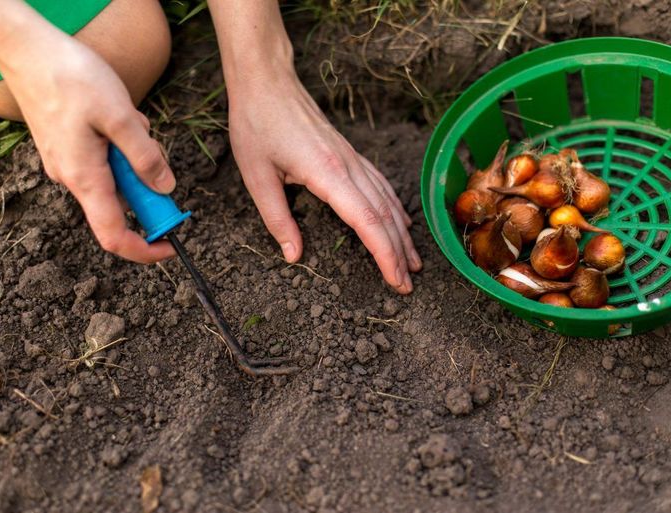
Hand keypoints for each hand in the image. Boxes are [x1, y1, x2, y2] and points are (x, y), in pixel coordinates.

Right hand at [0, 32, 176, 262]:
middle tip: (149, 144)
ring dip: (133, 156)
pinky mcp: (67, 149)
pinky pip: (104, 160)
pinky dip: (119, 144)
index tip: (171, 245)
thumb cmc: (71, 78)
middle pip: (120, 204)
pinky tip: (115, 115)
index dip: (145, 249)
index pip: (114, 236)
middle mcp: (72, 179)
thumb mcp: (121, 117)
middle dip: (145, 181)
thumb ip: (145, 157)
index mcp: (85, 178)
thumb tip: (165, 189)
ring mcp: (67, 164)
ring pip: (115, 177)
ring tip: (127, 118)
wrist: (26, 50)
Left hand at [228, 70, 421, 293]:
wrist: (267, 83)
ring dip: (402, 233)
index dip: (384, 254)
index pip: (366, 221)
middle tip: (407, 284)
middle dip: (398, 252)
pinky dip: (395, 208)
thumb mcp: (257, 177)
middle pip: (384, 215)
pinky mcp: (349, 153)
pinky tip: (401, 222)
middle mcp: (348, 166)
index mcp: (327, 173)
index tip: (396, 279)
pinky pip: (380, 184)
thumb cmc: (257, 125)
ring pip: (387, 200)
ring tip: (413, 262)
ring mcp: (352, 158)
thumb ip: (277, 219)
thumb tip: (293, 255)